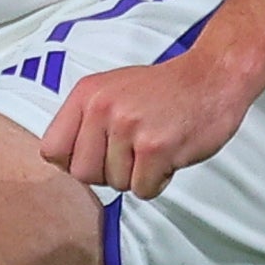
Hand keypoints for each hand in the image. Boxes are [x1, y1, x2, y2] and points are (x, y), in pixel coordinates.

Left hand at [41, 54, 253, 198]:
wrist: (213, 76)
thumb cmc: (164, 90)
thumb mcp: (111, 91)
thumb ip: (85, 122)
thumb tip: (65, 162)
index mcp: (86, 94)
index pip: (52, 150)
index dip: (74, 162)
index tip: (97, 156)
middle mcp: (103, 108)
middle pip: (82, 174)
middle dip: (107, 174)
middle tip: (132, 155)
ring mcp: (129, 127)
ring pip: (115, 184)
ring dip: (137, 176)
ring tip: (154, 148)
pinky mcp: (157, 146)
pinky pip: (142, 189)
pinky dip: (157, 181)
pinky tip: (168, 157)